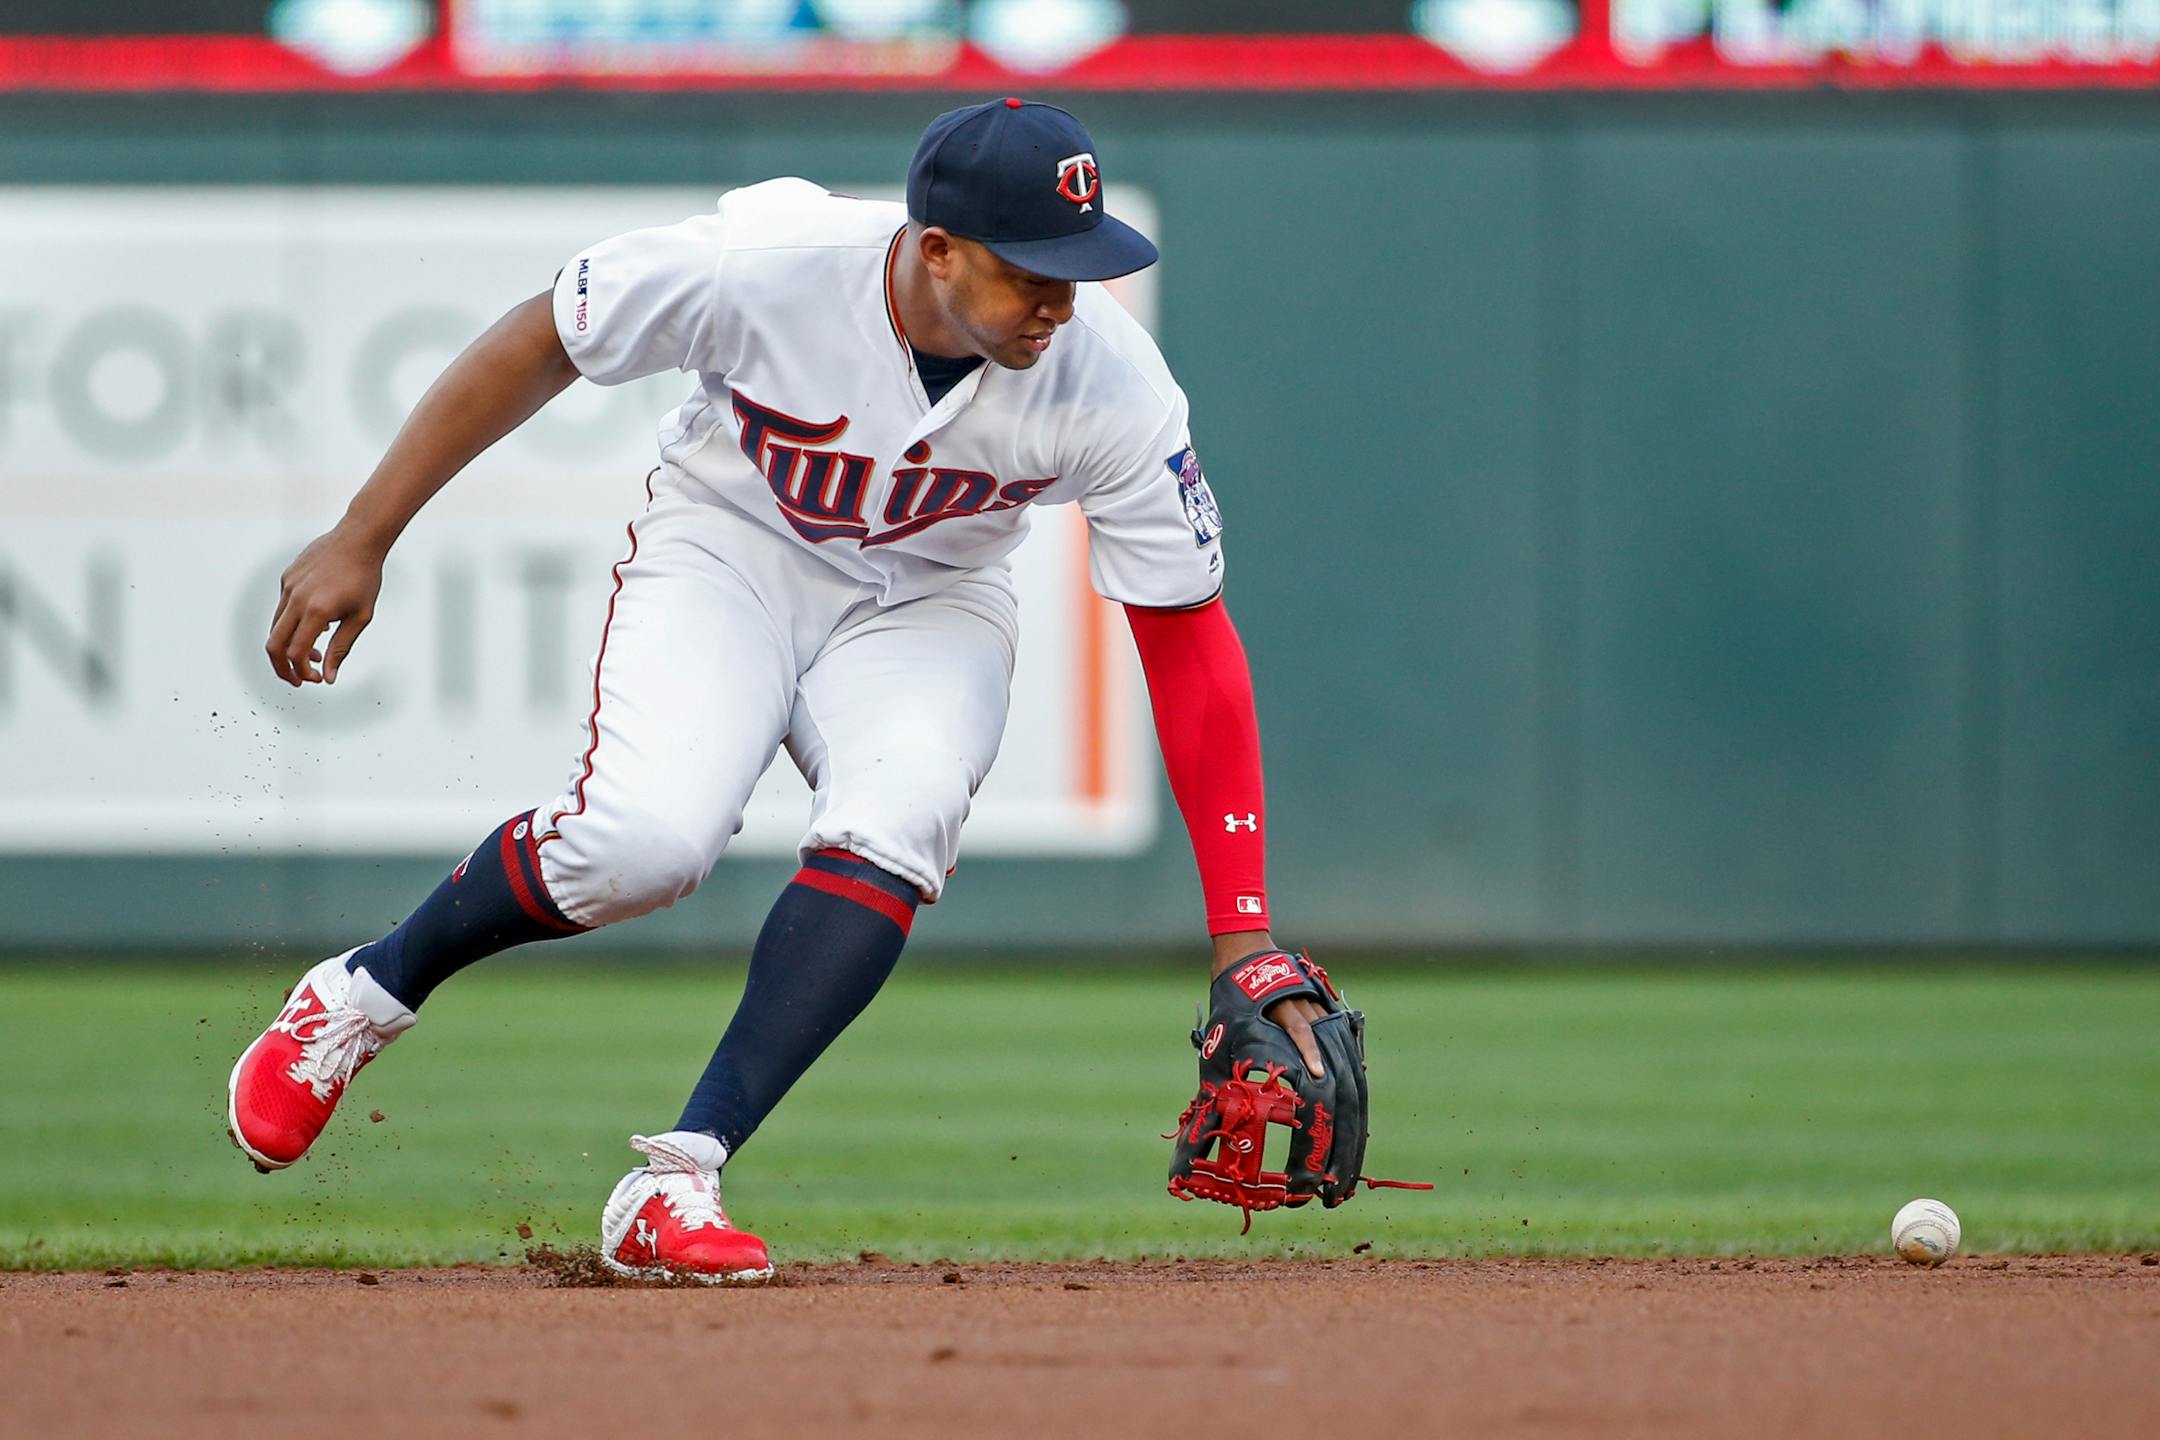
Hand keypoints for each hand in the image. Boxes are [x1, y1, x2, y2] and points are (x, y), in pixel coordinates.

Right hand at [265, 524, 386, 686]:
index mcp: (317, 611)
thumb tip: (328, 677)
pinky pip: (282, 607)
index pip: (296, 653)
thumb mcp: (360, 617)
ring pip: (276, 626)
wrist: (358, 539)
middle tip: (298, 679)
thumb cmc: (365, 578)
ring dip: (289, 646)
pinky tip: (316, 624)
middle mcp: (296, 598)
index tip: (314, 679)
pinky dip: (293, 624)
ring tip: (312, 654)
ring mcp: (288, 586)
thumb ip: (341, 648)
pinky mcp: (287, 577)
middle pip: (274, 644)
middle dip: (282, 668)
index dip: (302, 672)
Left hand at [1209, 931, 1327, 1078]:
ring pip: (1324, 1019)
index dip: (1310, 1054)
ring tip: (1341, 1065)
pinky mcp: (1309, 985)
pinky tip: (1336, 1043)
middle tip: (1333, 1077)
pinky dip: (1330, 1026)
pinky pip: (1323, 1009)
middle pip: (1317, 1028)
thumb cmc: (1231, 983)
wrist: (1242, 945)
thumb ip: (1238, 1036)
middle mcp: (1294, 996)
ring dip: (1331, 1041)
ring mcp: (1304, 989)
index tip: (1318, 1073)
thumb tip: (1230, 1066)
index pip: (1299, 1032)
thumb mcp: (1227, 1012)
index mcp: (1275, 1003)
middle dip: (1326, 1053)